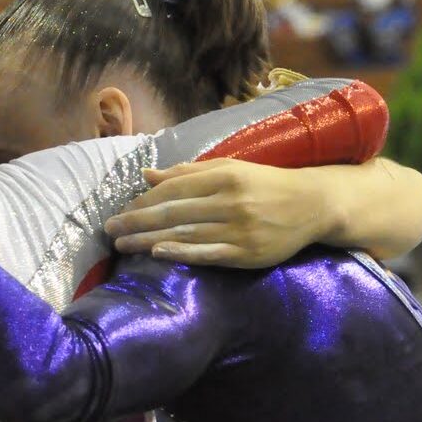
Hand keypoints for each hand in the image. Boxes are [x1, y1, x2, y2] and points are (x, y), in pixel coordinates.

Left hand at [105, 159, 332, 268]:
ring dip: (149, 239)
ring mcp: (239, 228)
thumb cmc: (265, 184)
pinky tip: (159, 252)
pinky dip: (182, 252)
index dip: (144, 200)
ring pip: (186, 233)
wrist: (312, 205)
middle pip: (174, 211)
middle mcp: (229, 201)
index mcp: (224, 176)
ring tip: (124, 244)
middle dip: (137, 220)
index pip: (174, 188)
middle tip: (109, 228)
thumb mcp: (229, 168)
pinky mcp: (248, 252)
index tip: (121, 208)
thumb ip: (188, 172)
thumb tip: (147, 174)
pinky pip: (209, 253)